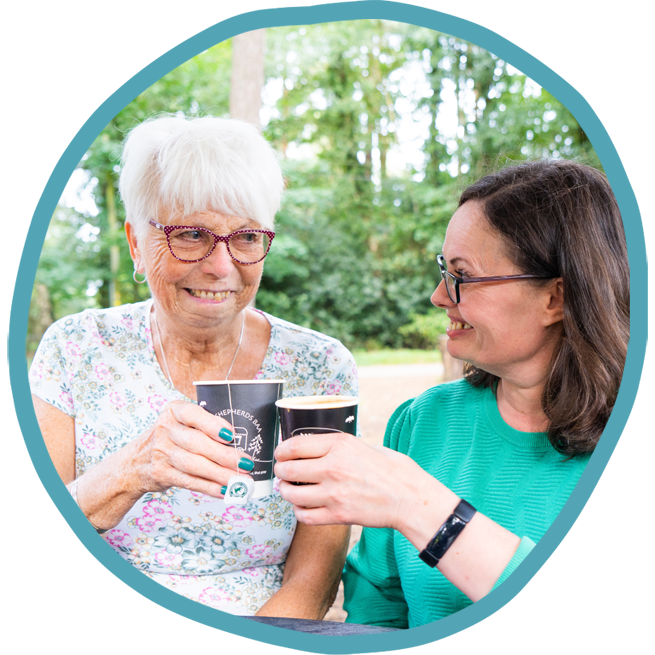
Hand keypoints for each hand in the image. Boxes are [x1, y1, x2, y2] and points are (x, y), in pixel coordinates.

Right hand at [128, 400, 254, 497]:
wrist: (135, 461)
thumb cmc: (171, 436)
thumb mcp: (182, 421)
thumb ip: (205, 423)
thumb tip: (244, 436)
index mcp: (174, 410)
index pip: (193, 414)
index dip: (213, 425)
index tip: (231, 435)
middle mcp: (165, 430)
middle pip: (196, 443)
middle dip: (224, 455)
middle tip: (246, 462)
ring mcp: (162, 453)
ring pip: (194, 464)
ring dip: (220, 474)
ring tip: (240, 479)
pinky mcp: (162, 474)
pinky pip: (189, 481)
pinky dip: (209, 487)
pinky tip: (225, 490)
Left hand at [274, 432, 434, 529]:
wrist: (410, 498)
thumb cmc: (393, 470)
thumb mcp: (366, 445)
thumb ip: (340, 447)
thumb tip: (316, 447)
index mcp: (339, 445)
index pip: (294, 445)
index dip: (281, 450)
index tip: (280, 454)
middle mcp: (332, 467)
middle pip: (288, 469)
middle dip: (280, 471)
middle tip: (282, 472)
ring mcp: (334, 493)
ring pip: (291, 494)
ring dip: (285, 491)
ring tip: (288, 489)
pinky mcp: (338, 515)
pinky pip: (305, 515)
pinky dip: (299, 511)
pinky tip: (302, 506)